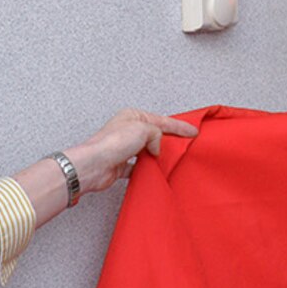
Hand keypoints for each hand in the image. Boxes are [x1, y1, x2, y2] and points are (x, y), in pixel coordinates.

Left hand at [68, 108, 198, 192]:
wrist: (94, 165)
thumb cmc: (112, 143)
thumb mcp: (144, 129)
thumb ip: (157, 135)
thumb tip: (156, 148)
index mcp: (133, 116)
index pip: (162, 121)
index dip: (179, 127)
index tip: (192, 131)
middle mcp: (127, 130)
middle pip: (155, 135)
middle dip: (169, 140)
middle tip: (185, 144)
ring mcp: (124, 148)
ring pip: (147, 151)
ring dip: (157, 155)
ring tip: (169, 159)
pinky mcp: (121, 164)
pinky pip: (139, 166)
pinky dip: (146, 169)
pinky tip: (152, 171)